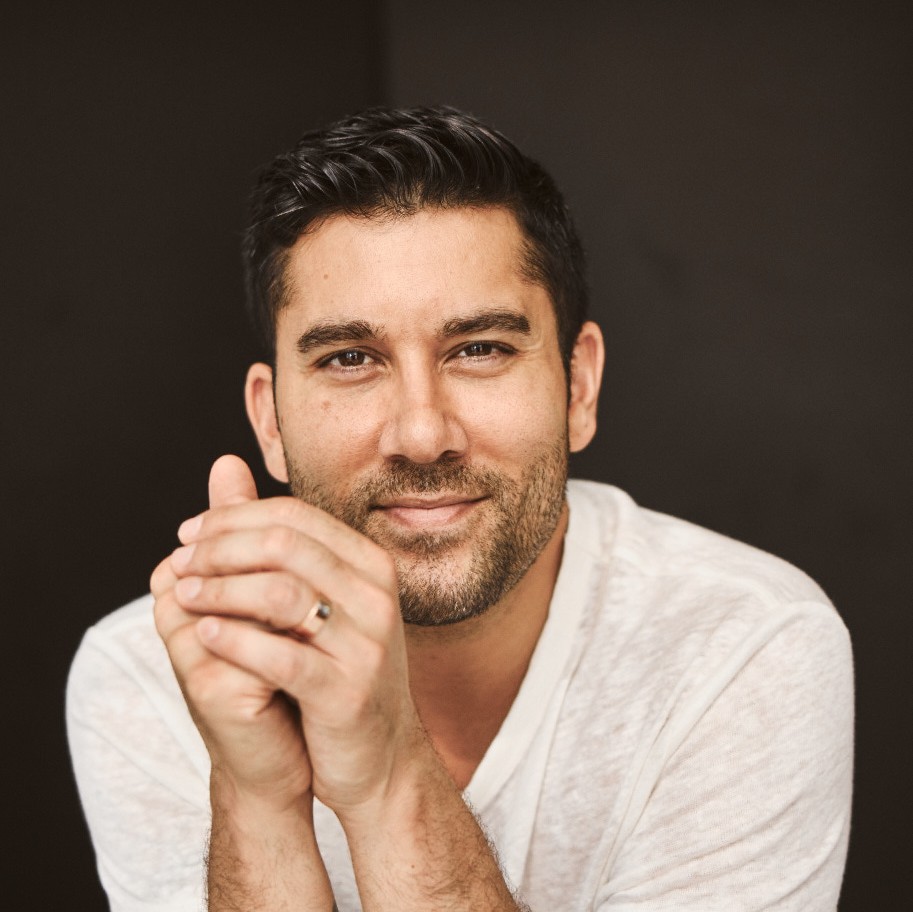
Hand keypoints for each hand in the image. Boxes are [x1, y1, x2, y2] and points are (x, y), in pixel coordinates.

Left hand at [165, 455, 426, 816]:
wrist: (379, 757)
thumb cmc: (338, 672)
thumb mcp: (317, 600)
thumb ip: (272, 538)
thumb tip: (223, 465)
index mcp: (370, 565)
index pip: (294, 517)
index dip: (232, 518)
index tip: (188, 534)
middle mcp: (376, 595)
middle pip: (284, 545)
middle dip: (219, 547)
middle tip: (179, 561)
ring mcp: (367, 643)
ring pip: (280, 593)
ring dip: (219, 590)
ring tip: (182, 595)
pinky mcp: (347, 692)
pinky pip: (281, 657)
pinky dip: (235, 640)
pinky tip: (204, 635)